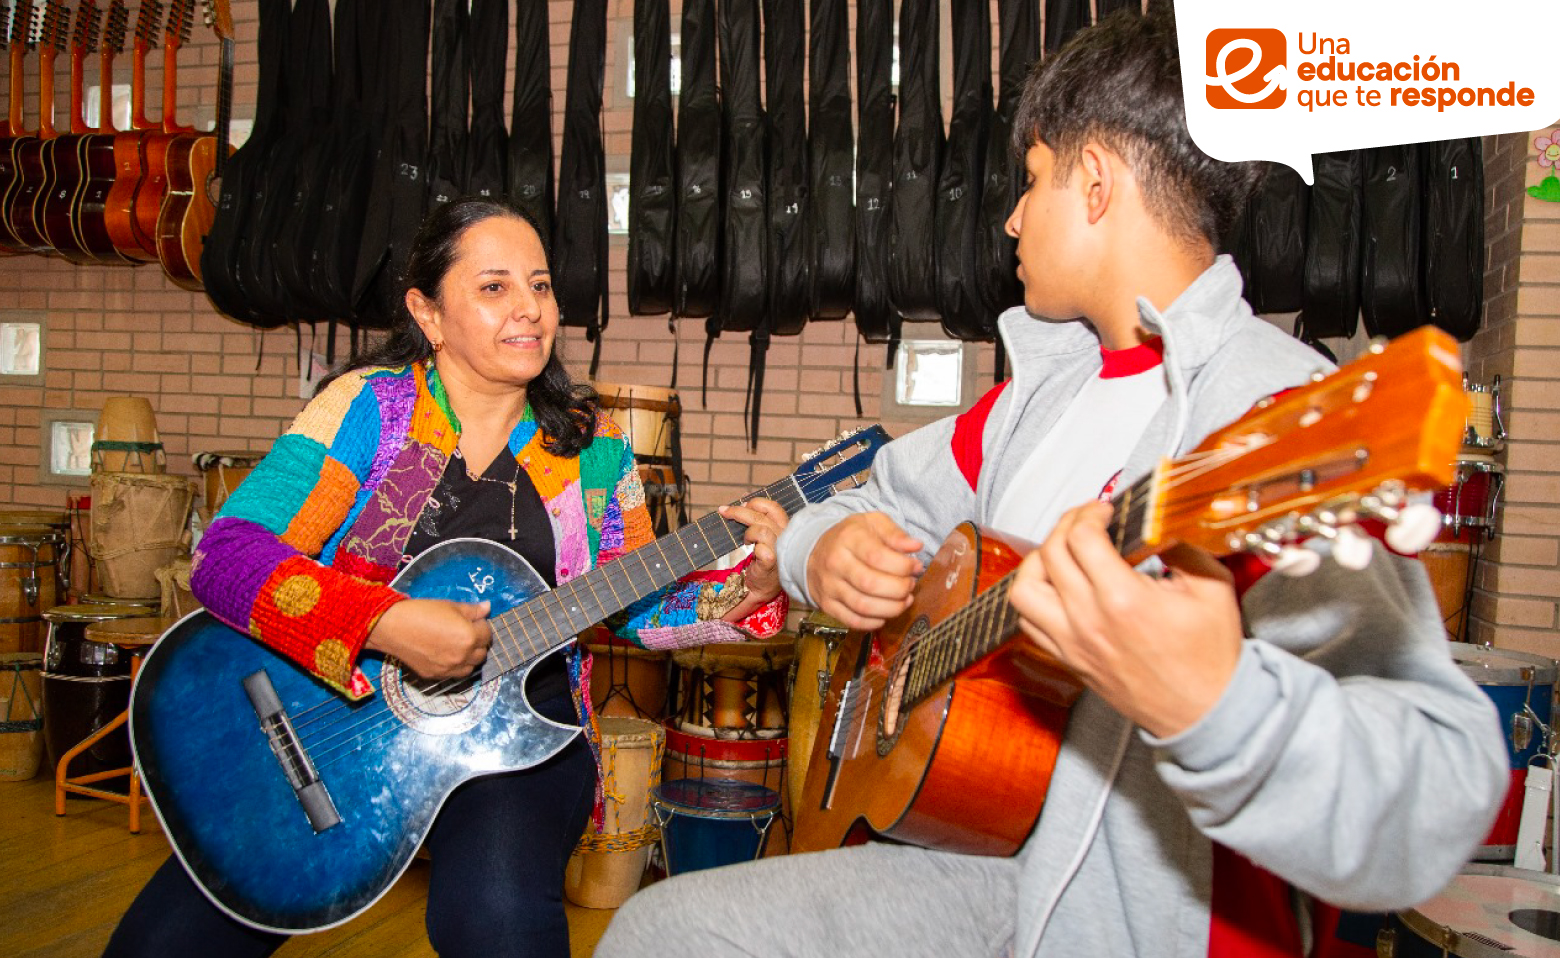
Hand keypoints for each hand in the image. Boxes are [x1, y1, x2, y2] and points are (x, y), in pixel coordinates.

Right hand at [364, 598, 492, 679]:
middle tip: (468, 632)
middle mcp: (463, 656)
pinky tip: (447, 655)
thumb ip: (472, 610)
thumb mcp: (450, 606)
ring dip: (470, 658)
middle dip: (478, 642)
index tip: (473, 620)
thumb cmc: (422, 612)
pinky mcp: (436, 676)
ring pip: (471, 668)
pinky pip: (454, 675)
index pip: (487, 633)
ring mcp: (449, 669)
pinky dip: (455, 667)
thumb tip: (488, 607)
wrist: (393, 627)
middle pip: (482, 653)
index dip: (481, 625)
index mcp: (469, 637)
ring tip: (459, 646)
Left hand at [718, 497, 789, 604]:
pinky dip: (755, 549)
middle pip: (763, 516)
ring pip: (762, 530)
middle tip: (725, 511)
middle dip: (740, 512)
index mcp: (784, 527)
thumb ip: (757, 518)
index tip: (742, 503)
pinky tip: (753, 553)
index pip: (773, 508)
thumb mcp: (763, 535)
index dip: (757, 502)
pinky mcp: (772, 564)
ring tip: (746, 541)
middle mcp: (785, 537)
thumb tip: (744, 500)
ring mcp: (780, 550)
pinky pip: (762, 550)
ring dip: (748, 533)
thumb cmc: (765, 561)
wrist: (764, 587)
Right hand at [804, 512, 923, 630]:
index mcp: (848, 539)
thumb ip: (895, 533)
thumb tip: (916, 546)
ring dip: (891, 608)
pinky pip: (852, 621)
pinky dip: (873, 622)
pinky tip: (885, 614)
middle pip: (871, 584)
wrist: (815, 550)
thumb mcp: (872, 523)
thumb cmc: (851, 537)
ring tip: (904, 600)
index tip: (915, 566)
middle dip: (899, 589)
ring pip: (863, 606)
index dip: (902, 566)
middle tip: (910, 585)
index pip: (878, 556)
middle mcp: (835, 563)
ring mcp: (829, 586)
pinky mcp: (827, 605)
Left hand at [1007, 501, 1242, 737]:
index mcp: (1123, 599)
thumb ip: (1181, 547)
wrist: (1206, 711)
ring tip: (1062, 551)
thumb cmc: (1211, 658)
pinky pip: (1028, 622)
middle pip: (1050, 553)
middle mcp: (1089, 620)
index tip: (1105, 510)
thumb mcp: (1212, 587)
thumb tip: (1156, 523)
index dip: (1090, 512)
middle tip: (1087, 520)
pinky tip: (1057, 586)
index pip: (1081, 537)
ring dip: (1038, 561)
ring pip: (1024, 589)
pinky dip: (1034, 597)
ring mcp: (1073, 642)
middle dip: (1067, 524)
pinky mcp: (1068, 658)